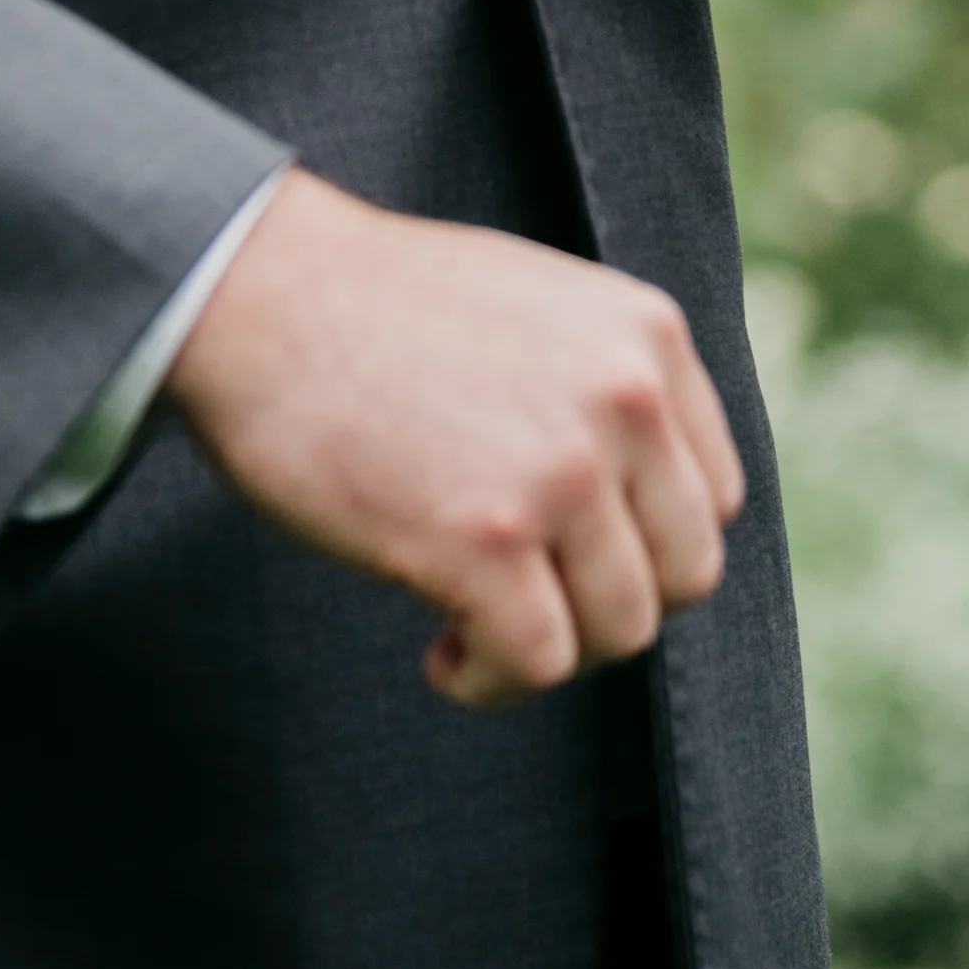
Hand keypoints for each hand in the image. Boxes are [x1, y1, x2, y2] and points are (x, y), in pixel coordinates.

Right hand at [165, 167, 743, 707]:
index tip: (572, 555)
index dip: (643, 545)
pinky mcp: (483, 539)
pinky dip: (490, 679)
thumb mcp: (535, 305)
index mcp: (645, 336)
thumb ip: (604, 384)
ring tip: (470, 623)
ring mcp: (560, 470)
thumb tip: (641, 504)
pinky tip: (441, 651)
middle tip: (524, 599)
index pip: (712, 497)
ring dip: (546, 647)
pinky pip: (536, 663)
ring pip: (619, 630)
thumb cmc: (373, 305)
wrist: (256, 289)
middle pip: (683, 575)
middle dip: (604, 604)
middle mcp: (626, 400)